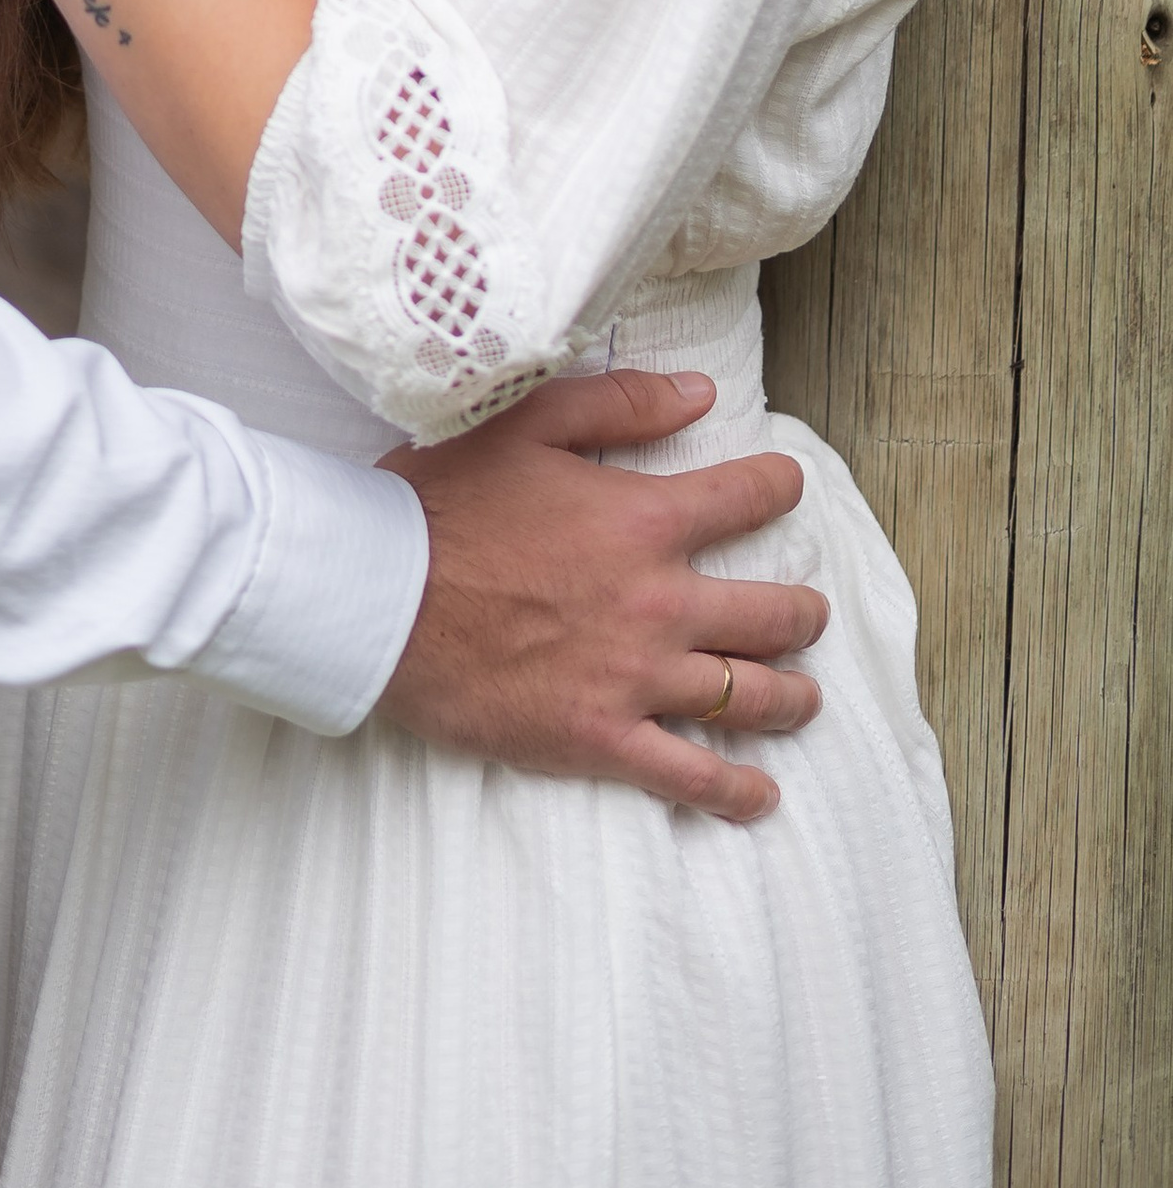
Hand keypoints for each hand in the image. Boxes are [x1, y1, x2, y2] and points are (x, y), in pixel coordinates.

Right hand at [378, 371, 825, 824]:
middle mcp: (659, 603)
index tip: (786, 488)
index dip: (777, 488)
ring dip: (790, 696)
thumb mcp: (526, 422)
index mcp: (644, 521)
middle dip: (801, 612)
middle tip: (807, 612)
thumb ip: (620, 403)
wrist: (381, 595)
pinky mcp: (601, 739)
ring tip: (803, 696)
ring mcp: (635, 679)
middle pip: (769, 615)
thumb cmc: (445, 502)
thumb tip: (698, 392)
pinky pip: (691, 776)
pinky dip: (736, 790)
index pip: (746, 498)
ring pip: (748, 697)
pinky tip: (761, 794)